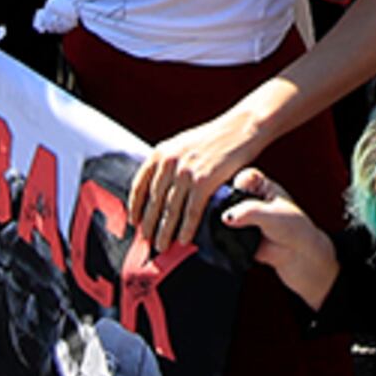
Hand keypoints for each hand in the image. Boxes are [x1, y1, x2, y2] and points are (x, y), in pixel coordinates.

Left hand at [125, 107, 263, 253]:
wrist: (242, 127)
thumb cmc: (215, 137)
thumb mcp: (182, 144)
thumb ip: (168, 163)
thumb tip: (158, 187)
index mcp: (160, 153)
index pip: (139, 185)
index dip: (135, 207)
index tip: (134, 222)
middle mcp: (169, 163)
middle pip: (153, 202)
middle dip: (148, 225)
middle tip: (146, 242)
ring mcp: (186, 172)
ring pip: (170, 210)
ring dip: (165, 232)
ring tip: (162, 247)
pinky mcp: (205, 181)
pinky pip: (192, 211)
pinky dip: (187, 228)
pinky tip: (183, 241)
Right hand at [218, 166, 340, 308]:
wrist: (295, 253)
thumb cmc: (292, 228)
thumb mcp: (272, 215)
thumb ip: (249, 212)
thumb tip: (226, 217)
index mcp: (261, 185)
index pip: (245, 177)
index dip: (238, 183)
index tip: (239, 193)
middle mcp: (249, 197)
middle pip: (229, 193)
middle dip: (225, 203)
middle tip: (231, 214)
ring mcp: (240, 215)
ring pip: (222, 213)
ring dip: (223, 221)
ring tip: (232, 227)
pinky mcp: (235, 231)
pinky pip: (222, 231)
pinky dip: (222, 235)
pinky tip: (227, 237)